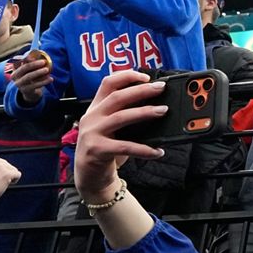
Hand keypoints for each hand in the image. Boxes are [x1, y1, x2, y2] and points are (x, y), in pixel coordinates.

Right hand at [0, 156, 20, 219]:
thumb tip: (3, 164)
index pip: (1, 162)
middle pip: (8, 165)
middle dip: (4, 175)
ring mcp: (0, 166)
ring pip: (13, 170)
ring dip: (9, 178)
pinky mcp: (6, 173)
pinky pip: (18, 174)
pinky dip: (15, 180)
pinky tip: (6, 185)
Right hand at [10, 54, 51, 105]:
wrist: (30, 92)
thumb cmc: (30, 77)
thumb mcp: (29, 70)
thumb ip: (31, 61)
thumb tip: (38, 47)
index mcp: (15, 69)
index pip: (17, 61)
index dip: (24, 58)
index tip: (32, 56)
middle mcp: (15, 76)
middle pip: (24, 68)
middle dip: (34, 64)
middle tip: (43, 62)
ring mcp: (19, 84)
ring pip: (29, 77)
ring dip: (38, 72)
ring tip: (47, 70)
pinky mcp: (26, 90)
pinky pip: (35, 85)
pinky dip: (44, 81)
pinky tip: (50, 78)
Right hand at [74, 70, 167, 200]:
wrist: (90, 176)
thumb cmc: (105, 150)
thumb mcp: (111, 128)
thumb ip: (124, 115)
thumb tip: (154, 105)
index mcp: (95, 108)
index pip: (108, 83)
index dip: (126, 76)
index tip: (146, 76)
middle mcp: (91, 117)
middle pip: (117, 97)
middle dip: (140, 90)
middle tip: (160, 89)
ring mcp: (92, 133)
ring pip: (121, 117)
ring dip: (144, 113)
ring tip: (163, 111)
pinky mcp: (97, 150)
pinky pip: (125, 147)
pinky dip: (144, 149)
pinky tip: (158, 151)